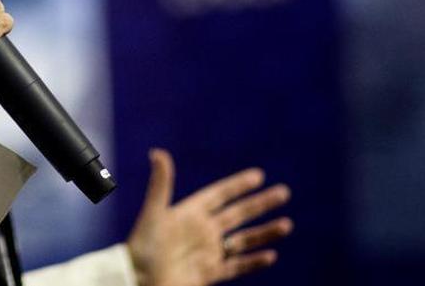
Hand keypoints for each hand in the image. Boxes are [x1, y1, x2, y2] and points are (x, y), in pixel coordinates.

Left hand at [126, 149, 292, 285]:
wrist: (138, 279)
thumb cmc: (143, 246)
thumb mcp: (154, 213)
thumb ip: (160, 184)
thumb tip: (157, 152)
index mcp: (189, 213)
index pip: (219, 195)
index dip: (237, 185)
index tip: (258, 175)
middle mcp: (202, 231)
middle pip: (237, 214)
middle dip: (260, 204)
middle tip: (283, 192)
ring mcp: (207, 253)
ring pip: (242, 241)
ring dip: (264, 233)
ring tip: (286, 225)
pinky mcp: (209, 274)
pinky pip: (236, 266)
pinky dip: (253, 262)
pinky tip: (270, 255)